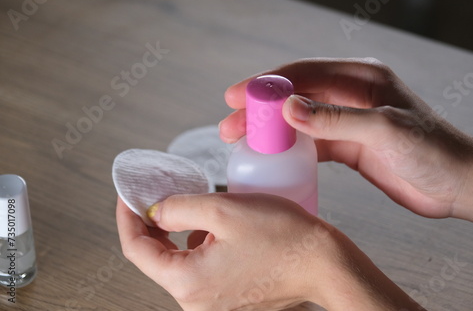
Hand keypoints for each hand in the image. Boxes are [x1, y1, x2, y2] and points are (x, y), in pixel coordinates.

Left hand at [116, 194, 421, 310]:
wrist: (325, 264)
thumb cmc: (284, 238)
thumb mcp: (222, 210)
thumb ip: (178, 207)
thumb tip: (154, 210)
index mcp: (188, 282)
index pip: (136, 249)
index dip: (127, 216)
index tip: (128, 194)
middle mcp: (195, 301)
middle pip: (156, 257)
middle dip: (152, 222)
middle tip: (156, 193)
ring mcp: (212, 303)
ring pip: (179, 260)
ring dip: (178, 231)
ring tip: (192, 205)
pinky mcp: (228, 297)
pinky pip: (200, 267)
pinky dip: (199, 243)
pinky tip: (215, 227)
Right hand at [220, 58, 472, 228]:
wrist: (456, 185)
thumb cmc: (433, 151)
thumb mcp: (385, 129)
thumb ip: (336, 120)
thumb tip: (289, 110)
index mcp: (361, 78)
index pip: (303, 74)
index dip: (266, 84)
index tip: (236, 96)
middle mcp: (350, 95)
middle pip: (294, 96)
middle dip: (260, 110)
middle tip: (230, 125)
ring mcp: (347, 121)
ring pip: (297, 121)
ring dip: (269, 131)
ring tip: (241, 143)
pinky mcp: (347, 146)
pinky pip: (309, 144)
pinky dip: (288, 150)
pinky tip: (271, 158)